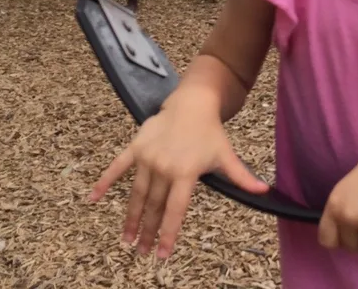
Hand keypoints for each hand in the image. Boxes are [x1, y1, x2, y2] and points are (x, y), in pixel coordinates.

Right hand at [88, 96, 268, 258]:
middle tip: (142, 253)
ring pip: (137, 194)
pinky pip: (117, 167)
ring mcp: (147, 157)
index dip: (169, 234)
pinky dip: (105, 182)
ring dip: (131, 218)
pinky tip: (93, 199)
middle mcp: (164, 167)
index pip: (175, 210)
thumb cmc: (211, 132)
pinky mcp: (136, 147)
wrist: (192, 103)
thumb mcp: (226, 155)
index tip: (162, 255)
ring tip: (127, 239)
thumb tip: (265, 190)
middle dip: (149, 232)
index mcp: (185, 172)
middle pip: (155, 206)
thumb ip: (241, 176)